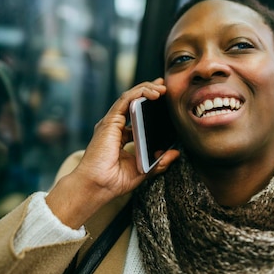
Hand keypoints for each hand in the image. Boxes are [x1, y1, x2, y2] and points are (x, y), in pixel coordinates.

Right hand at [46, 78, 179, 227]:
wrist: (98, 186)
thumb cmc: (114, 181)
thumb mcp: (144, 170)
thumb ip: (159, 162)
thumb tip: (175, 153)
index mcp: (120, 137)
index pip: (136, 115)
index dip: (149, 106)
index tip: (163, 99)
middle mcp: (114, 127)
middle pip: (133, 102)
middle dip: (148, 91)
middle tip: (164, 87)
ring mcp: (111, 123)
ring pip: (129, 97)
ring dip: (146, 89)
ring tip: (161, 88)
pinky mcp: (110, 121)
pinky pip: (125, 100)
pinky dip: (139, 93)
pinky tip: (153, 93)